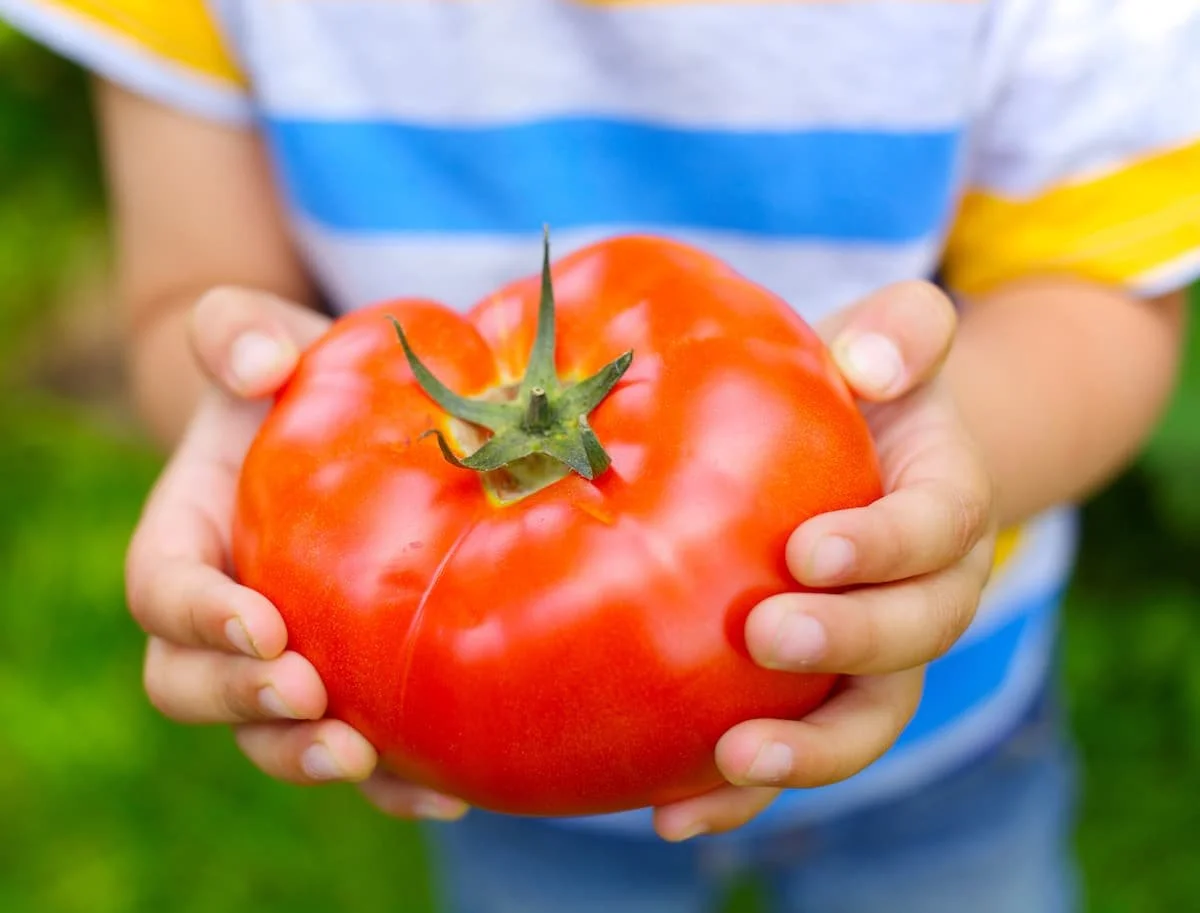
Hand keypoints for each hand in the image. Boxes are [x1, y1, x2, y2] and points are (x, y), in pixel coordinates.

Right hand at [125, 288, 468, 820]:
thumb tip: (260, 366)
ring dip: (308, 758)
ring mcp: (282, 657)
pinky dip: (393, 780)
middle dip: (243, 704)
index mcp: (189, 536)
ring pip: (265, 736)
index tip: (263, 625)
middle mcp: (222, 614)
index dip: (200, 617)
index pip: (164, 590)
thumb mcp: (261, 336)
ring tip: (371, 761)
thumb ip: (235, 330)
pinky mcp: (348, 681)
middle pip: (192, 686)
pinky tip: (450, 790)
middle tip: (309, 697)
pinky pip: (357, 747)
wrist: (349, 422)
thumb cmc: (296, 380)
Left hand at [653, 282, 996, 840]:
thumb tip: (867, 364)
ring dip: (807, 750)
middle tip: (767, 634)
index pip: (936, 528)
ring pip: (866, 718)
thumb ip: (903, 330)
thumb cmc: (867, 389)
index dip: (882, 548)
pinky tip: (671, 811)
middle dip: (848, 645)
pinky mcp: (821, 690)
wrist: (875, 447)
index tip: (809, 551)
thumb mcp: (893, 340)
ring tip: (732, 759)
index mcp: (946, 502)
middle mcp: (928, 590)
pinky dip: (743, 795)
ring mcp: (879, 651)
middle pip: (915, 637)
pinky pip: (795, 746)